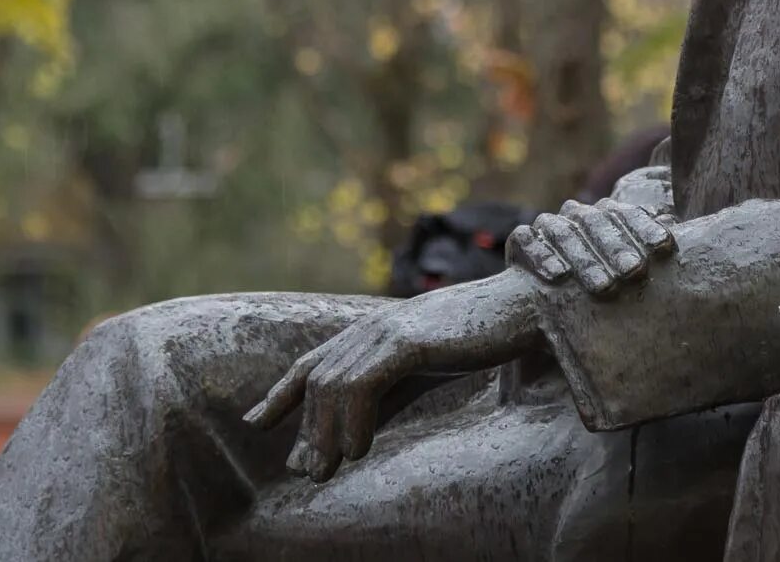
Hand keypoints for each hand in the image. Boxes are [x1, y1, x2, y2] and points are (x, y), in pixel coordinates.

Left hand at [243, 273, 541, 482]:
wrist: (523, 307)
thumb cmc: (478, 337)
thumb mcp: (422, 373)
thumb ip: (386, 400)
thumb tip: (350, 438)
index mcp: (375, 331)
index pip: (315, 361)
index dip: (283, 391)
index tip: (256, 422)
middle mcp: (372, 327)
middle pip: (318, 379)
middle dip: (304, 427)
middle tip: (304, 471)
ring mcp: (388, 330)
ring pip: (333, 384)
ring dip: (324, 433)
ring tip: (324, 471)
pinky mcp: (408, 340)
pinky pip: (364, 383)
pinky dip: (352, 420)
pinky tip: (357, 451)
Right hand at [507, 197, 675, 296]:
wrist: (546, 308)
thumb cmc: (601, 290)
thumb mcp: (628, 275)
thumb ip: (649, 253)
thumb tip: (681, 232)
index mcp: (606, 216)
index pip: (627, 213)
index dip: (646, 228)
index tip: (666, 249)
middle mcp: (577, 215)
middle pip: (597, 221)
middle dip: (617, 247)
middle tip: (635, 273)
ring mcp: (547, 226)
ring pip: (563, 231)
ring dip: (584, 258)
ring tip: (603, 286)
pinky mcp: (520, 242)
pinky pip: (526, 241)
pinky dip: (540, 255)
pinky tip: (558, 276)